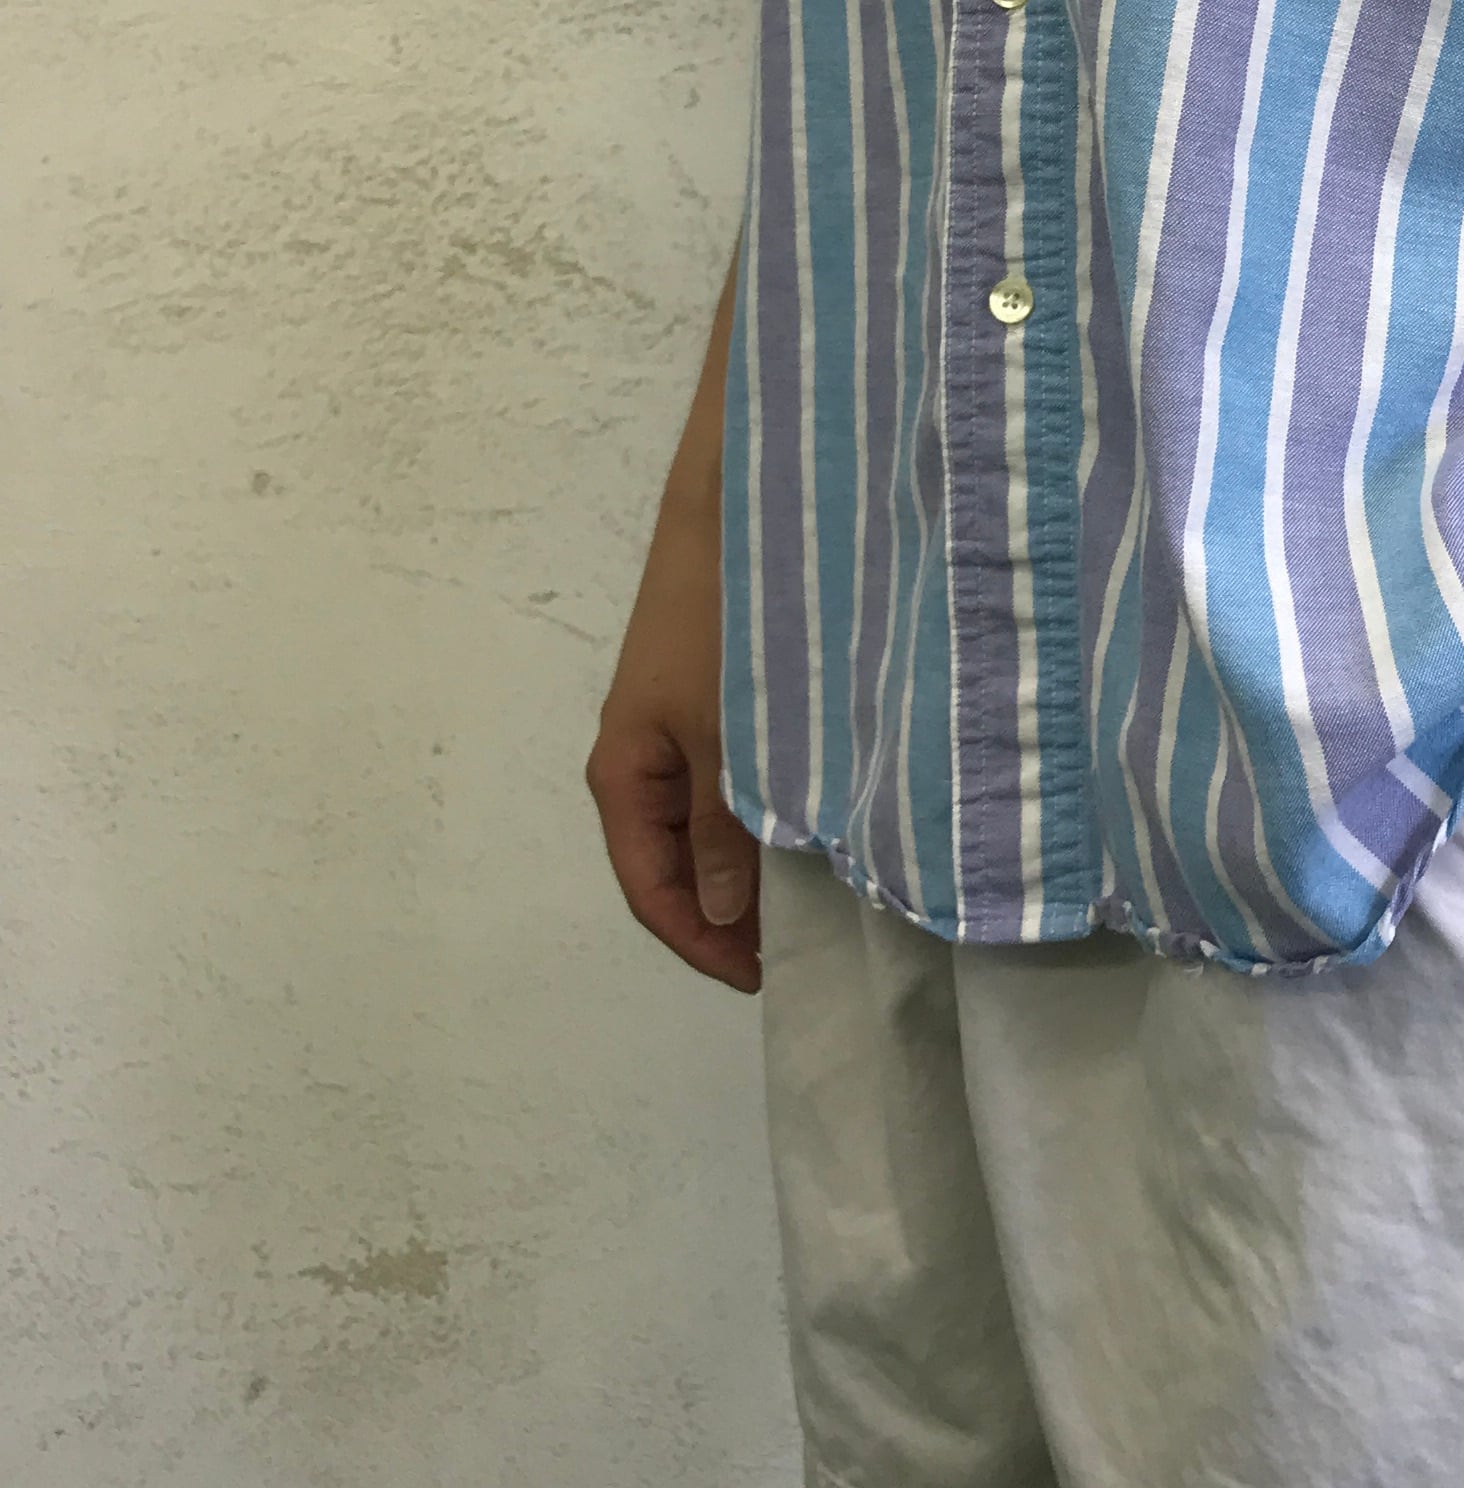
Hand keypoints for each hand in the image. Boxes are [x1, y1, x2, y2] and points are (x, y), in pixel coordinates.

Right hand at [584, 457, 761, 994]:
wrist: (733, 508)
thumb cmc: (723, 625)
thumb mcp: (728, 738)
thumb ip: (723, 828)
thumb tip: (724, 915)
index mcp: (623, 776)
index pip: (651, 892)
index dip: (705, 944)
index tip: (768, 978)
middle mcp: (642, 760)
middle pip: (674, 866)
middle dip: (728, 915)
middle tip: (802, 949)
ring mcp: (678, 728)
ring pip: (706, 825)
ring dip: (750, 867)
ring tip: (816, 902)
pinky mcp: (715, 698)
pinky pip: (730, 783)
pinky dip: (763, 817)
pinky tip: (813, 827)